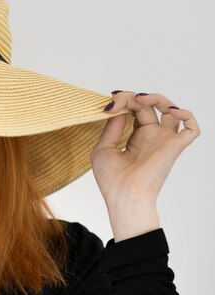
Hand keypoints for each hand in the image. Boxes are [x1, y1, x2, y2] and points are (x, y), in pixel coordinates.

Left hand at [90, 91, 199, 240]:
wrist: (124, 196)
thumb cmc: (112, 180)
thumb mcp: (103, 148)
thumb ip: (111, 128)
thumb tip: (118, 108)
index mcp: (135, 137)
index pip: (133, 110)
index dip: (123, 102)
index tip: (108, 104)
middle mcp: (151, 137)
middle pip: (148, 106)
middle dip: (131, 97)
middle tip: (117, 100)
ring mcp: (163, 140)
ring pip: (169, 109)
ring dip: (156, 98)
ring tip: (139, 99)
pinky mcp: (174, 146)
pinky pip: (191, 128)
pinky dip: (186, 115)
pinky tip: (170, 111)